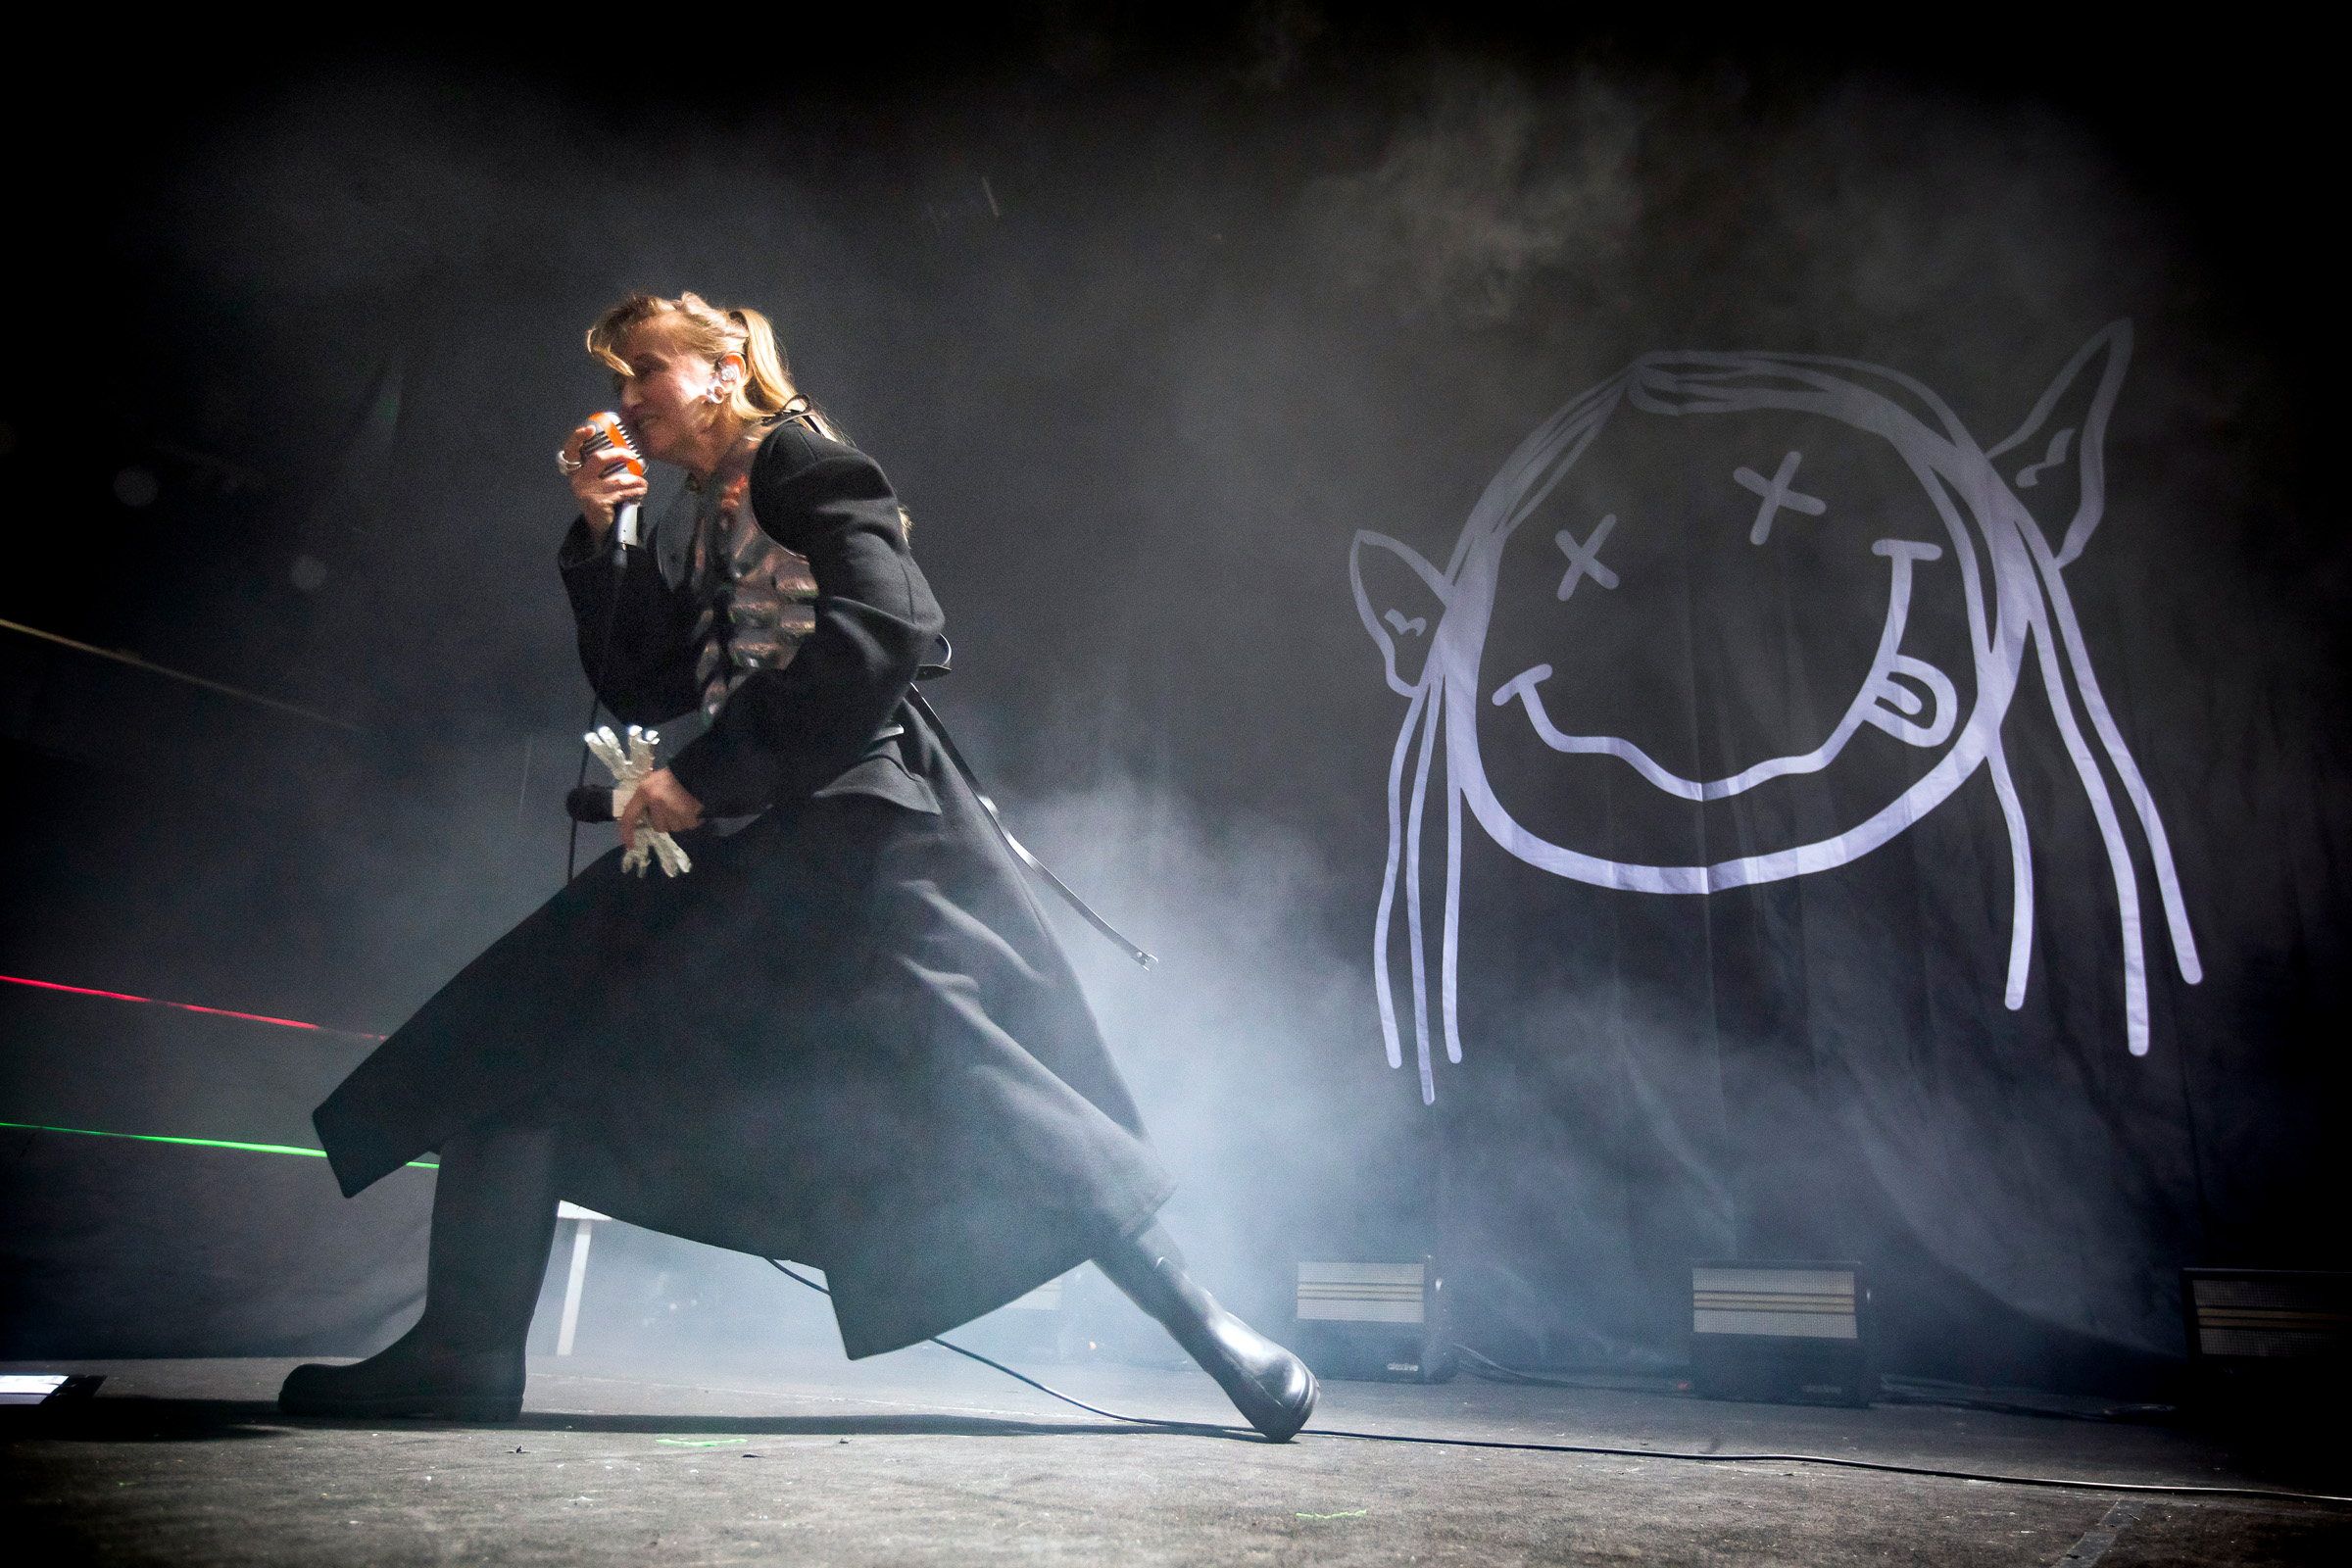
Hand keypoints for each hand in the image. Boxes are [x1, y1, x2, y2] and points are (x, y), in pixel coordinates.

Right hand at [563, 420, 649, 539]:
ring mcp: (586, 492)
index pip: (570, 450)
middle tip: (632, 456)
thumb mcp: (595, 483)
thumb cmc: (602, 501)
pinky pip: (622, 492)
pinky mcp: (597, 503)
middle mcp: (578, 480)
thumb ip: (601, 469)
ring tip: (644, 482)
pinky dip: (635, 491)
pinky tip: (642, 490)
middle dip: (619, 454)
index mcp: (576, 472)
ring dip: (635, 480)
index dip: (577, 437)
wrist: (600, 528)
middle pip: (598, 458)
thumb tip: (624, 452)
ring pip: (617, 479)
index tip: (589, 429)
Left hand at [619, 767, 704, 844]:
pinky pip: (688, 826)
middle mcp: (656, 802)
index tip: (629, 845)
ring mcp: (671, 809)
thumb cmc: (672, 777)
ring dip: (678, 821)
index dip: (627, 832)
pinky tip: (692, 809)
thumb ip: (645, 798)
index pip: (629, 816)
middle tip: (671, 809)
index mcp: (644, 792)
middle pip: (657, 827)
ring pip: (673, 828)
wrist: (696, 771)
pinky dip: (691, 820)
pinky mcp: (686, 814)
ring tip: (683, 807)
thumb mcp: (653, 781)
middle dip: (664, 821)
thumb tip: (642, 816)